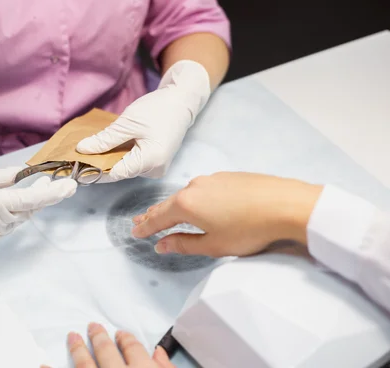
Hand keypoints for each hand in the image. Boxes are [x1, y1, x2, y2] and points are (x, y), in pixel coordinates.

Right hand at [0, 165, 76, 251]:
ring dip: (16, 209)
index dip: (52, 194)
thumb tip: (26, 176)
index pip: (29, 201)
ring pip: (12, 224)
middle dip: (35, 198)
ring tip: (3, 193)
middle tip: (42, 182)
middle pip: (24, 214)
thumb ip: (2, 178)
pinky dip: (1, 219)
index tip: (70, 186)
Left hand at [41, 323, 173, 367]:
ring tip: (71, 337)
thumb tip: (160, 354)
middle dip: (99, 337)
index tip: (120, 333)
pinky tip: (42, 364)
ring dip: (77, 350)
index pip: (134, 349)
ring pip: (84, 365)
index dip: (126, 339)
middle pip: (107, 352)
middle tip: (92, 326)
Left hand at [76, 61, 210, 181]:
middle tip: (81, 153)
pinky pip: (133, 162)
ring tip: (95, 146)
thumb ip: (105, 139)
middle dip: (102, 162)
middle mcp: (155, 170)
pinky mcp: (155, 163)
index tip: (77, 164)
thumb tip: (82, 150)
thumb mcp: (127, 123)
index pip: (115, 173)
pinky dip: (121, 155)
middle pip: (120, 171)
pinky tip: (111, 145)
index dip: (95, 169)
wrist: (181, 101)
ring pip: (126, 167)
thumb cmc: (157, 109)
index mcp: (150, 161)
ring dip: (111, 158)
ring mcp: (157, 168)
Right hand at [132, 172, 322, 256]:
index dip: (146, 228)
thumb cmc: (250, 228)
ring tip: (164, 213)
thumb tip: (162, 245)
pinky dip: (192, 198)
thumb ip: (184, 245)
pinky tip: (196, 203)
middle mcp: (194, 187)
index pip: (159, 219)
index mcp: (186, 205)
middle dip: (153, 214)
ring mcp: (212, 179)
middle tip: (139, 221)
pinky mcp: (228, 177)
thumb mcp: (214, 245)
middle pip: (168, 204)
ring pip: (185, 194)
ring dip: (173, 205)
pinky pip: (202, 189)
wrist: (286, 204)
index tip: (136, 232)